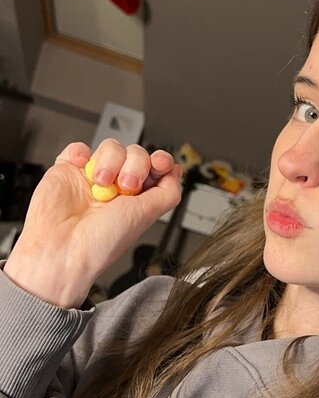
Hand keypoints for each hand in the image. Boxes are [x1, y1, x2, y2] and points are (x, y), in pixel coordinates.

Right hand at [5, 139, 182, 303]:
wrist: (63, 249)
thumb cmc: (101, 244)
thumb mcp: (146, 216)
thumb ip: (168, 193)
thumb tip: (177, 172)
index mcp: (137, 200)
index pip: (154, 169)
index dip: (160, 161)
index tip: (160, 163)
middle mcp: (116, 188)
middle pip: (135, 154)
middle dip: (135, 165)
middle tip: (126, 185)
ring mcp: (92, 178)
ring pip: (110, 147)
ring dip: (109, 161)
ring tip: (100, 184)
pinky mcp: (68, 171)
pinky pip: (78, 148)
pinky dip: (80, 152)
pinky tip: (81, 167)